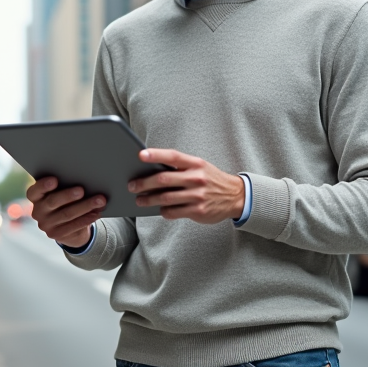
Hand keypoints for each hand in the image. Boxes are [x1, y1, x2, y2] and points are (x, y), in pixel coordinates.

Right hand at [26, 177, 104, 248]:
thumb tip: (85, 181)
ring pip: (67, 214)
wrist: (67, 226)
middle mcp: (38, 211)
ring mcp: (46, 225)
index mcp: (35, 197)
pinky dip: (87, 218)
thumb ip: (65, 186)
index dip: (43, 185)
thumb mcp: (61, 193)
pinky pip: (74, 226)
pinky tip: (97, 213)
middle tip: (82, 190)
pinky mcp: (56, 235)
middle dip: (68, 195)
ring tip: (99, 200)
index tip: (54, 180)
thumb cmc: (65, 201)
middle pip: (52, 202)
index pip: (34, 191)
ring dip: (85, 206)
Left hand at [129, 149, 245, 223]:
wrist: (235, 196)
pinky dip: (163, 211)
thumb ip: (180, 167)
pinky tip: (159, 209)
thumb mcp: (200, 167)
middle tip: (132, 186)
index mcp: (196, 164)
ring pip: (166, 198)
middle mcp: (197, 178)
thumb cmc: (211, 179)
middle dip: (144, 183)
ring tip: (139, 200)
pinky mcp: (198, 210)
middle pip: (164, 179)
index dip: (156, 154)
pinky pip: (174, 212)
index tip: (141, 155)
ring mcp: (198, 195)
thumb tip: (152, 170)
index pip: (173, 156)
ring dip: (149, 200)